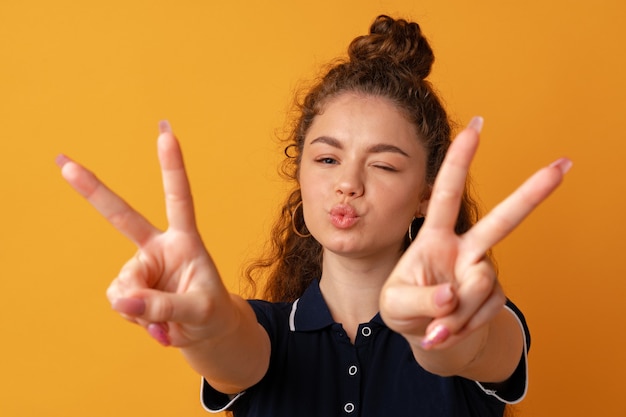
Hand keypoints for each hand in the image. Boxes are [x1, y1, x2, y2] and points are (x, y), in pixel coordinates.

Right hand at [58, 121, 232, 347]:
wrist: (207, 330)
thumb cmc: (211, 312)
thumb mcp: (199, 309)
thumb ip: (164, 306)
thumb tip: (122, 302)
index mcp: (185, 240)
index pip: (178, 198)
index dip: (172, 166)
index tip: (166, 133)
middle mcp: (159, 247)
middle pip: (122, 216)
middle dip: (92, 190)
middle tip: (63, 163)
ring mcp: (142, 267)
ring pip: (124, 287)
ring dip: (143, 310)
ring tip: (167, 321)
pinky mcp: (130, 288)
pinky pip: (121, 304)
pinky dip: (136, 319)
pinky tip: (154, 324)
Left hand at [380, 117, 570, 350]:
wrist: (426, 334)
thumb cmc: (404, 308)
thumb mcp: (395, 305)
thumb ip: (420, 300)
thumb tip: (453, 294)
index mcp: (435, 237)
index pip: (446, 194)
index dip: (458, 162)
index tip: (475, 126)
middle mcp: (464, 248)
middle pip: (501, 221)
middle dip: (530, 195)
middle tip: (562, 166)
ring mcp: (481, 271)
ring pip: (480, 286)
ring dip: (455, 313)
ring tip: (435, 327)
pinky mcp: (493, 295)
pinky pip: (483, 311)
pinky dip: (462, 326)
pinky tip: (448, 329)